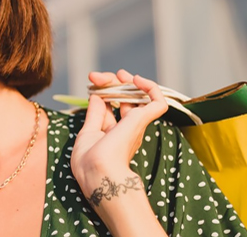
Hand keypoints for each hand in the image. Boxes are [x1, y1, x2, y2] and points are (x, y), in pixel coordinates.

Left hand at [70, 70, 167, 192]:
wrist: (98, 172)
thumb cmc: (89, 162)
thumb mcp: (87, 133)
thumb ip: (94, 115)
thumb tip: (96, 96)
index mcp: (113, 133)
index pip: (111, 105)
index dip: (102, 91)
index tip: (91, 82)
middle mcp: (126, 128)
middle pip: (125, 98)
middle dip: (113, 83)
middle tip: (97, 76)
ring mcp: (135, 125)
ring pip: (140, 96)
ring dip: (129, 81)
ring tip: (119, 74)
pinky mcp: (143, 121)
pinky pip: (158, 102)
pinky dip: (151, 87)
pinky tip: (137, 80)